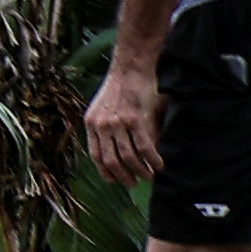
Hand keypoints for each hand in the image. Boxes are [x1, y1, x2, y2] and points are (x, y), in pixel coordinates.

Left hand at [85, 66, 160, 183]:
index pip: (95, 155)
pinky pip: (144, 147)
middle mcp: (101, 125)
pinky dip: (152, 160)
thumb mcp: (104, 108)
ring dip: (139, 170)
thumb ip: (106, 128)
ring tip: (148, 176)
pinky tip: (159, 165)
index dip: (105, 171)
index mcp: (91, 123)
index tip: (114, 181)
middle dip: (123, 176)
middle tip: (134, 183)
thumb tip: (115, 151)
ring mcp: (117, 123)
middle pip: (110, 160)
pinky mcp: (135, 119)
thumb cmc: (120, 87)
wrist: (130, 68)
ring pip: (127, 157)